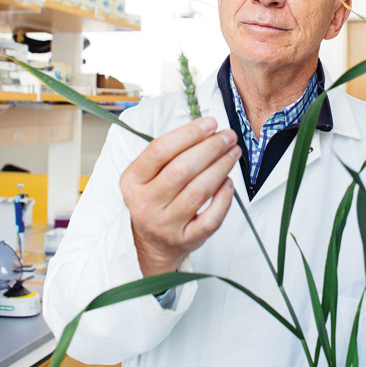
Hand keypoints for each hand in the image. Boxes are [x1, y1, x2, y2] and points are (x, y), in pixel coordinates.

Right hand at [120, 117, 240, 276]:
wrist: (151, 243)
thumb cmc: (154, 199)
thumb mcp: (146, 175)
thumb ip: (170, 153)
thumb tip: (206, 130)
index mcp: (132, 181)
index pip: (159, 151)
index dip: (188, 134)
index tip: (210, 123)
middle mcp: (145, 203)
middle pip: (181, 170)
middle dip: (210, 148)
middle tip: (227, 136)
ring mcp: (165, 224)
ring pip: (199, 191)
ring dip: (221, 168)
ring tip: (233, 153)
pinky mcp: (186, 239)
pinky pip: (211, 218)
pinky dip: (224, 198)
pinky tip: (229, 183)